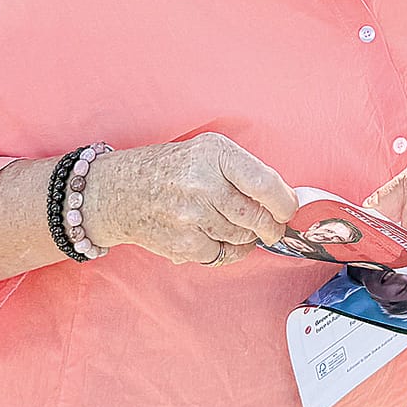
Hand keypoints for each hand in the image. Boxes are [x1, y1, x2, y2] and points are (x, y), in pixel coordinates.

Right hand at [84, 134, 296, 267]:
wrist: (116, 191)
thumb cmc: (168, 170)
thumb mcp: (204, 152)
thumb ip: (242, 171)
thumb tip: (283, 200)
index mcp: (213, 153)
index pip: (264, 183)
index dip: (285, 202)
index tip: (289, 210)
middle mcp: (202, 182)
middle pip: (257, 215)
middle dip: (271, 226)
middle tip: (273, 228)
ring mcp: (191, 214)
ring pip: (242, 236)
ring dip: (247, 237)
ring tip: (234, 225)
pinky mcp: (183, 242)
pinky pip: (223, 254)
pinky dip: (228, 250)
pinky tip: (217, 237)